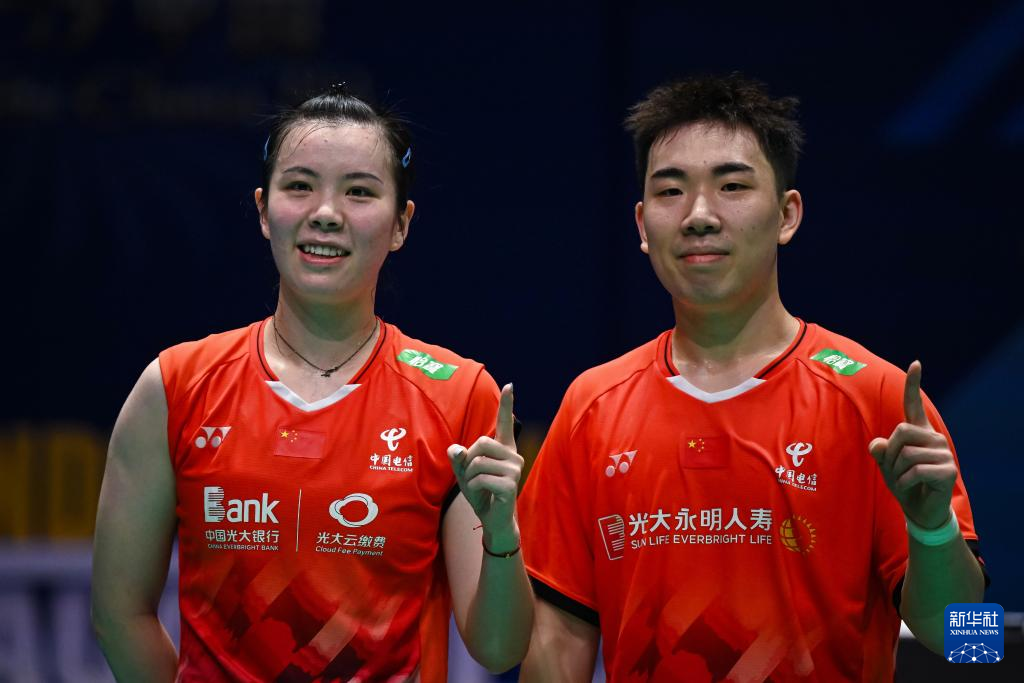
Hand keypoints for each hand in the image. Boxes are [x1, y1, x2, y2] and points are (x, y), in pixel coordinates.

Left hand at [448, 384, 523, 551]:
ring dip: (470, 477)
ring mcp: (514, 470)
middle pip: (481, 442)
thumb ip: (459, 458)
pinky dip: (474, 488)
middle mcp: (513, 456)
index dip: (507, 404)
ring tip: (479, 489)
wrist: (494, 519)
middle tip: (473, 477)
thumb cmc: (481, 492)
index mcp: (503, 449)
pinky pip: (481, 479)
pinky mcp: (510, 484)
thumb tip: (455, 449)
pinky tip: (484, 495)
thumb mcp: (464, 473)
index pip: (505, 422)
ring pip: (478, 462)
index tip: (510, 384)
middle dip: (469, 460)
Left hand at [868, 361, 956, 529]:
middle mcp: (933, 438)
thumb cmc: (903, 482)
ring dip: (896, 472)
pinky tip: (912, 488)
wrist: (920, 509)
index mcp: (918, 432)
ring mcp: (943, 453)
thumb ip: (879, 451)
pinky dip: (904, 483)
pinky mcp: (949, 470)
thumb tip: (877, 444)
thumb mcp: (886, 465)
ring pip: (906, 454)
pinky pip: (915, 471)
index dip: (913, 385)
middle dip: (889, 454)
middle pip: (900, 432)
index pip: (913, 405)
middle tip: (894, 470)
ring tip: (905, 481)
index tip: (915, 363)